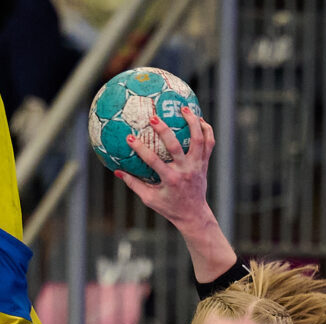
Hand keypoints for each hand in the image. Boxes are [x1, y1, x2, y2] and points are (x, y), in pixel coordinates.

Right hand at [118, 109, 213, 228]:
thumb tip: (116, 170)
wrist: (194, 215)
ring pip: (199, 140)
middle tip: (154, 117)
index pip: (154, 162)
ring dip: (193, 123)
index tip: (129, 138)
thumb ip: (134, 184)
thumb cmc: (170, 207)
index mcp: (171, 180)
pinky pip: (209, 143)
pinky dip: (206, 130)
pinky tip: (199, 118)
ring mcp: (197, 166)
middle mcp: (185, 171)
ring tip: (185, 108)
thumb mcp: (150, 199)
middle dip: (165, 131)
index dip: (141, 149)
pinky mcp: (204, 163)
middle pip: (176, 147)